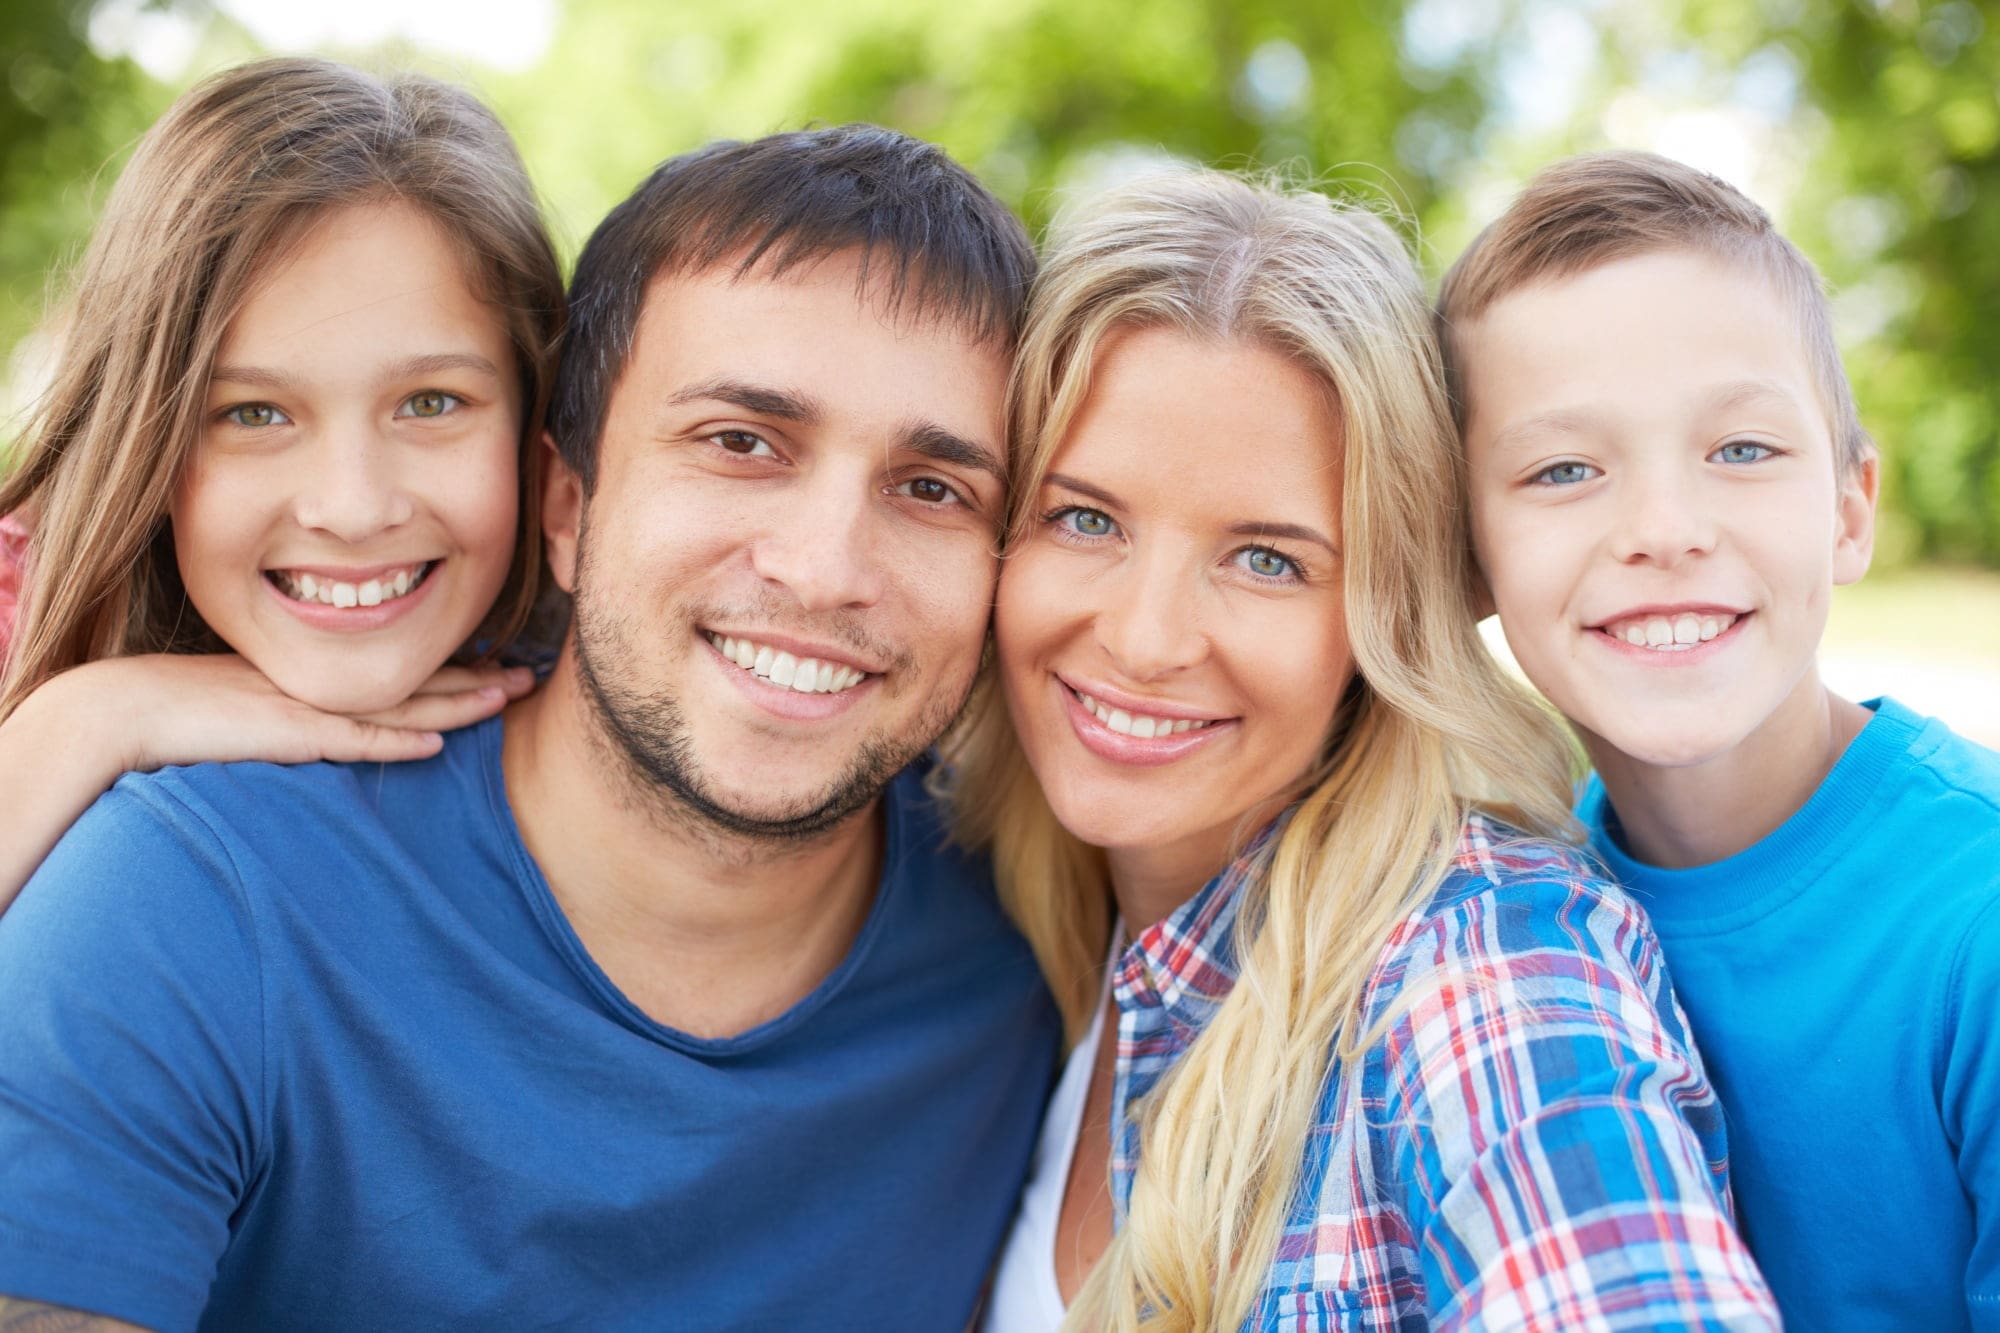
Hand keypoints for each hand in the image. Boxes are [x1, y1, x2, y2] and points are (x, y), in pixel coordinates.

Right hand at [61, 654, 537, 772]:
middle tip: (531, 675)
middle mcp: (327, 682)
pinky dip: (393, 743)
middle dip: (478, 680)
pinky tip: (434, 747)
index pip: (403, 670)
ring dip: (458, 705)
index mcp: (324, 673)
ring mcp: (311, 705)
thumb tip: (356, 728)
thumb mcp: (260, 705)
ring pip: (401, 705)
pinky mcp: (289, 733)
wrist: (129, 708)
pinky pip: (351, 740)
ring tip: (508, 698)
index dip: (455, 669)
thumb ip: (306, 716)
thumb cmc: (188, 710)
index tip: (499, 666)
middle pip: (418, 681)